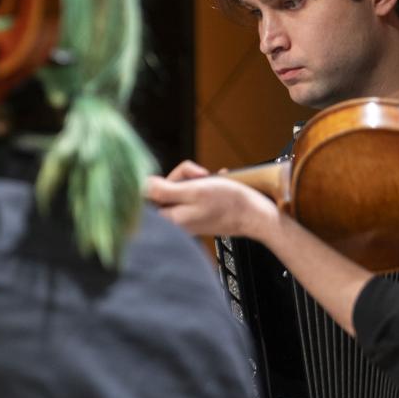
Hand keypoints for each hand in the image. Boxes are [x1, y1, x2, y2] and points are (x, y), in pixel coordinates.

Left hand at [144, 161, 279, 241]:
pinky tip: (216, 182)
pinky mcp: (197, 214)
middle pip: (164, 190)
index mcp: (170, 219)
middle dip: (182, 177)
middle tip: (200, 176)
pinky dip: (203, 185)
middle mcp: (175, 221)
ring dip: (195, 179)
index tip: (176, 179)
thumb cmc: (229, 203)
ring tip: (211, 179)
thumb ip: (164, 190)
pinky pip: (193, 194)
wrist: (256, 215)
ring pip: (180, 189)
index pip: (147, 196)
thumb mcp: (194, 191)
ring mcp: (186, 218)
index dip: (159, 181)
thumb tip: (141, 186)